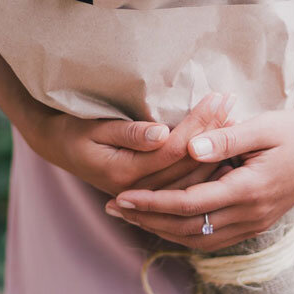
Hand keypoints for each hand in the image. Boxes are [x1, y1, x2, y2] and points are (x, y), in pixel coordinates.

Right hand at [22, 91, 234, 198]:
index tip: (217, 97)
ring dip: (216, 149)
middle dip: (214, 131)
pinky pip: (186, 185)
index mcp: (126, 173)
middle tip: (233, 103)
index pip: (174, 148)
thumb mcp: (95, 126)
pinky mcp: (152, 194)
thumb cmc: (74, 130)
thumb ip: (129, 133)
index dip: (199, 123)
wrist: (58, 148)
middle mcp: (140, 190)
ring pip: (191, 177)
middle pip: (188, 163)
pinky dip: (207, 167)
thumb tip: (161, 132)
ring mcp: (146, 196)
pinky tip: (226, 150)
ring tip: (236, 121)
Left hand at [105, 107, 293, 250]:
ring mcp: (255, 224)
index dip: (153, 202)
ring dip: (162, 230)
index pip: (190, 204)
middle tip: (113, 208)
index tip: (123, 195)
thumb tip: (191, 149)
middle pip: (188, 228)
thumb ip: (226, 139)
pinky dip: (185, 234)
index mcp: (249, 189)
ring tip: (131, 216)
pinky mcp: (256, 224)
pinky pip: (214, 239)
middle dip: (147, 219)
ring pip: (199, 239)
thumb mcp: (263, 126)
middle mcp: (251, 214)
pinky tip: (166, 224)